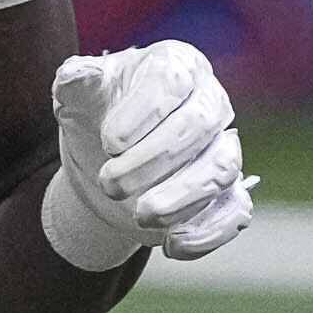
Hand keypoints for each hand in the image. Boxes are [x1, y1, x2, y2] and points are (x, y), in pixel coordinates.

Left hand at [44, 39, 256, 269]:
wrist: (105, 159)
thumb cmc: (96, 113)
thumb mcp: (77, 94)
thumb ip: (76, 81)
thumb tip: (76, 74)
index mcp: (175, 67)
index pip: (171, 81)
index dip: (143, 112)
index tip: (109, 142)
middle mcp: (208, 102)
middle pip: (197, 125)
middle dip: (153, 159)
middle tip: (110, 183)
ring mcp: (224, 147)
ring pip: (221, 169)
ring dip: (183, 198)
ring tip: (141, 216)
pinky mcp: (230, 192)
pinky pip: (235, 211)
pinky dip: (208, 232)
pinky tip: (173, 245)